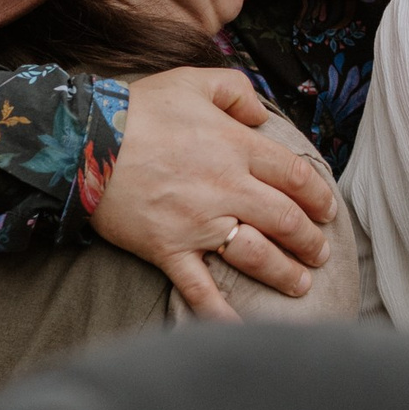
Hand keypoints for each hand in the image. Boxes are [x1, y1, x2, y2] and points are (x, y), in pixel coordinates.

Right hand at [91, 68, 336, 321]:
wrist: (81, 139)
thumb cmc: (138, 108)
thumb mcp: (192, 80)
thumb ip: (236, 91)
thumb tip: (262, 115)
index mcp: (235, 147)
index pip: (295, 175)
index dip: (318, 196)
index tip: (327, 210)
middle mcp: (225, 187)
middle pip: (285, 220)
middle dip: (310, 240)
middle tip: (320, 252)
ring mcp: (198, 223)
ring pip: (256, 256)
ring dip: (285, 273)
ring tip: (299, 283)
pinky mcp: (168, 249)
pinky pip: (200, 289)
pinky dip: (222, 313)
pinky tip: (242, 329)